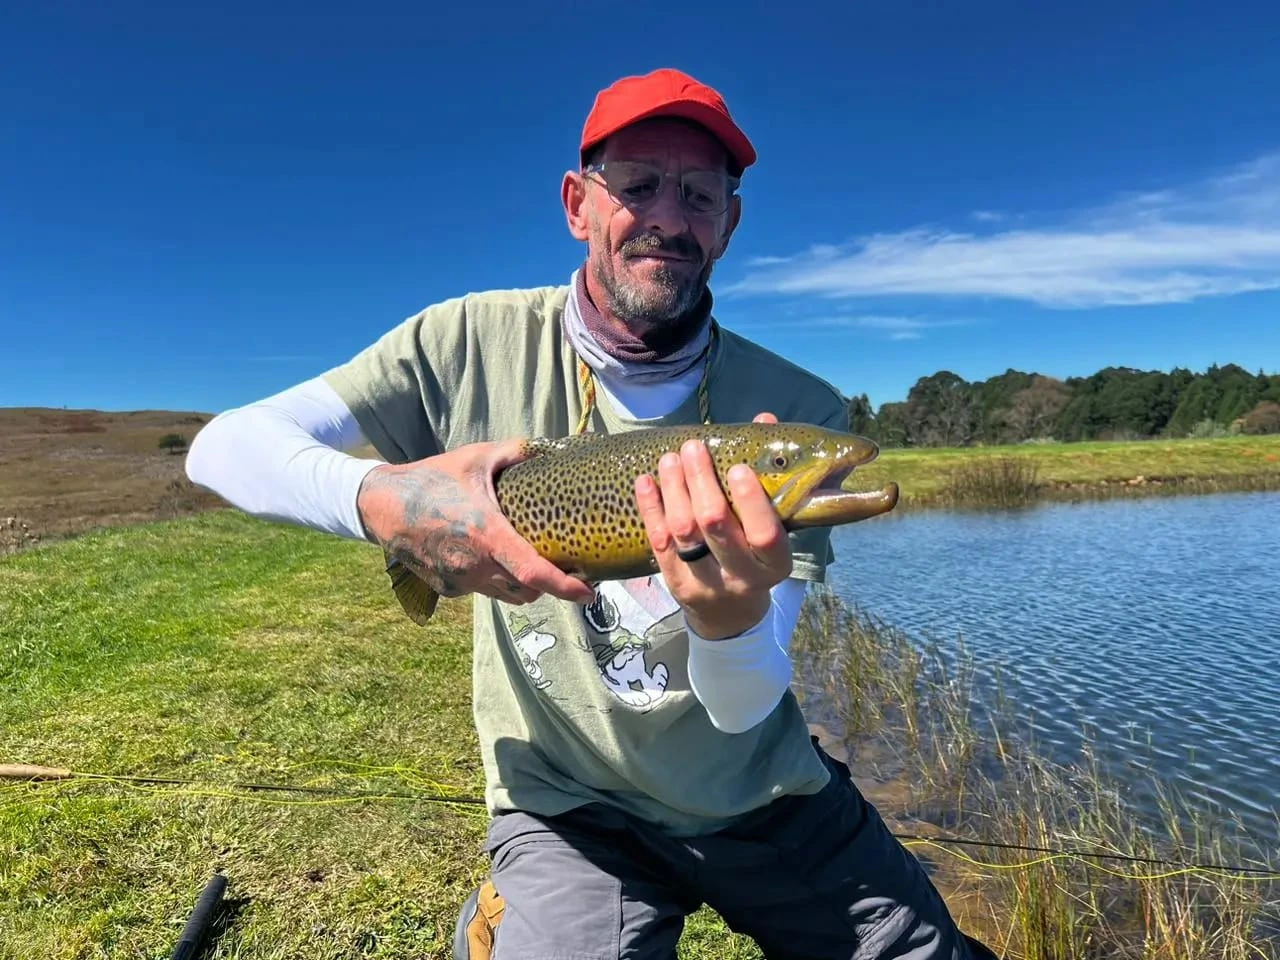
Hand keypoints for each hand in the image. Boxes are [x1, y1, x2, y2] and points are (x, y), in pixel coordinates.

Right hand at [356, 439, 595, 606]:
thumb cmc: (432, 478)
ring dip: (522, 585)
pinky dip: (494, 580)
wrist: (381, 504)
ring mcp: (459, 580)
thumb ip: (516, 453)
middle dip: (549, 585)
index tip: (589, 593)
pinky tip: (489, 557)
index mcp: (487, 535)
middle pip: (527, 591)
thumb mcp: (476, 459)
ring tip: (528, 562)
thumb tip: (549, 449)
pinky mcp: (447, 588)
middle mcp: (475, 565)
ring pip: (506, 595)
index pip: (535, 573)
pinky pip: (482, 590)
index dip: (566, 587)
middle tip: (563, 567)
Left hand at [633, 412, 792, 639]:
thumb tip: (765, 420)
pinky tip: (646, 482)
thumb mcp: (773, 526)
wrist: (730, 615)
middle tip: (692, 448)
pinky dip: (651, 509)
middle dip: (701, 482)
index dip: (751, 501)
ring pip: (684, 533)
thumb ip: (770, 473)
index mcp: (774, 564)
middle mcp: (741, 577)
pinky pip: (659, 543)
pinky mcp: (675, 584)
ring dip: (674, 490)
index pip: (765, 534)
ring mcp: (705, 583)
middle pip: (716, 527)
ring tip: (670, 458)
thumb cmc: (756, 556)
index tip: (737, 468)